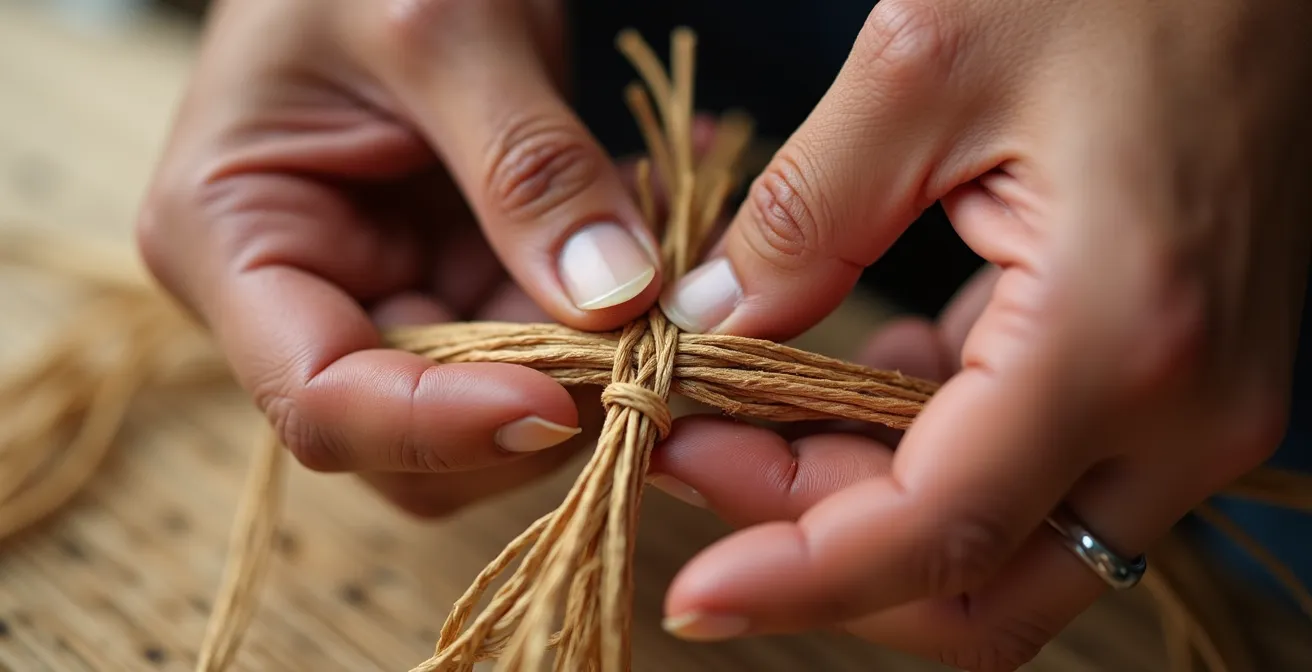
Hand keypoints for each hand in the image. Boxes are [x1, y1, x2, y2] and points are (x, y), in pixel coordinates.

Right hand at [135, 0, 664, 515]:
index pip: (319, 402)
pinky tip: (668, 238)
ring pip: (494, 408)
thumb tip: (615, 298)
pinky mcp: (457, 282)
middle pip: (412, 441)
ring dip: (593, 366)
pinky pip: (543, 343)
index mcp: (229, 241)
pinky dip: (614, 316)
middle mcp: (298, 297)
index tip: (558, 407)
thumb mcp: (444, 27)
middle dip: (534, 407)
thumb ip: (526, 164)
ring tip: (673, 271)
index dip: (437, 429)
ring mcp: (384, 295)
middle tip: (652, 347)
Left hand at [650, 0, 1311, 666]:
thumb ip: (802, 219)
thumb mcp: (922, 68)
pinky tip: (836, 386)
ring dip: (862, 506)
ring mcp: (1192, 406)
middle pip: (980, 583)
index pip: (939, 533)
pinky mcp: (1173, 378)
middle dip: (820, 554)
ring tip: (738, 420)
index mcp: (1124, 337)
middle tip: (699, 457)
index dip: (799, 580)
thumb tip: (710, 330)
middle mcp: (1184, 411)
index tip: (690, 591)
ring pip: (1003, 541)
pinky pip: (1031, 469)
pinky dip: (922, 455)